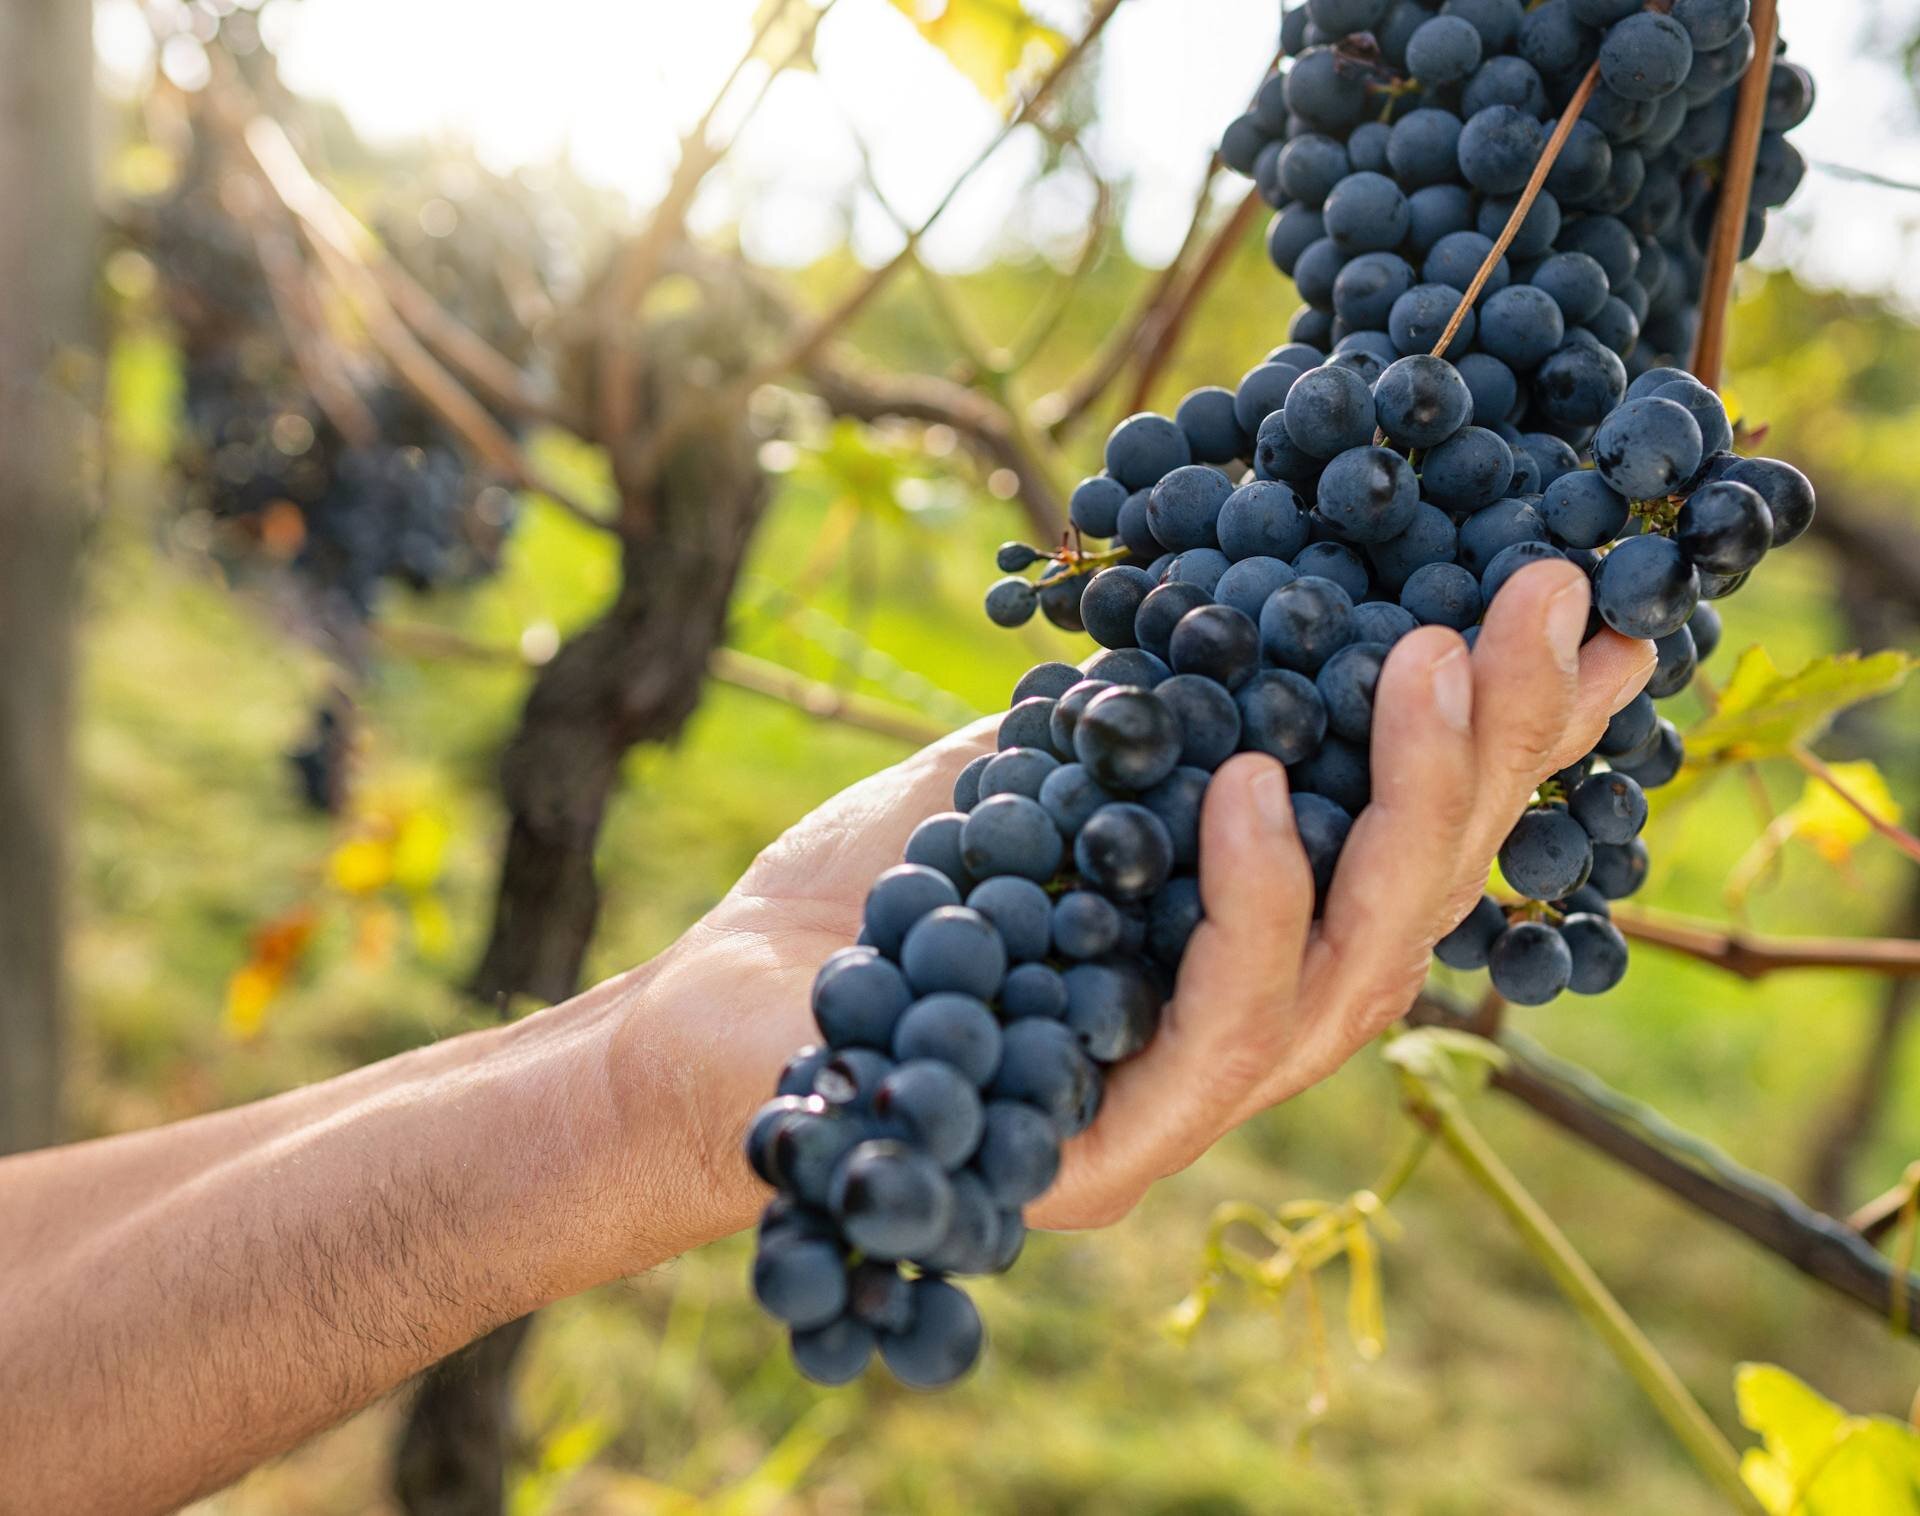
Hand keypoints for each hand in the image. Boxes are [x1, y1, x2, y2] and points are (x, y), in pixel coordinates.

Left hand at [630, 559, 1653, 1246]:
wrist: (710, 1032)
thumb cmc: (868, 905)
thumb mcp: (1021, 773)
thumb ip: (1143, 721)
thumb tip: (1255, 598)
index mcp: (1240, 951)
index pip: (1403, 845)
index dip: (1507, 738)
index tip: (1588, 608)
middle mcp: (1241, 1037)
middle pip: (1413, 908)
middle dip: (1489, 748)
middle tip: (1536, 595)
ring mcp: (1182, 1110)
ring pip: (1354, 977)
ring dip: (1403, 809)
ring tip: (1423, 659)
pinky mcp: (1100, 1161)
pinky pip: (1213, 1034)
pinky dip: (1248, 904)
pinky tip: (1253, 786)